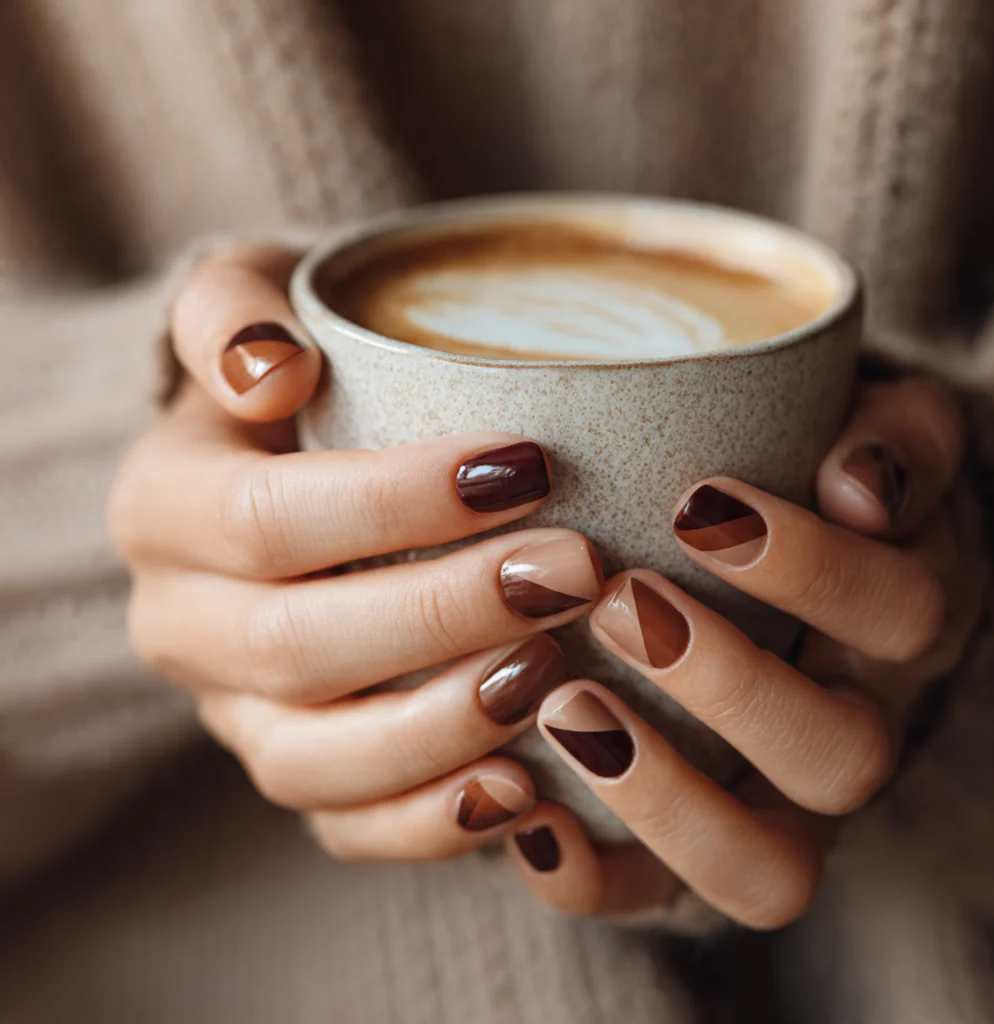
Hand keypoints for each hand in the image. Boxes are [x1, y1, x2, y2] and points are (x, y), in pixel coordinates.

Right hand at [109, 248, 603, 860]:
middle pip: (296, 646)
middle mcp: (182, 623)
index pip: (268, 518)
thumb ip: (234, 310)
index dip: (394, 502)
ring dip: (441, 727)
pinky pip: (344, 826)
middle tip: (571, 571)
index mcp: (164, 508)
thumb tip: (272, 369)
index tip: (524, 465)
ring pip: (313, 760)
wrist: (289, 464)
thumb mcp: (248, 300)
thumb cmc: (299, 375)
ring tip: (553, 674)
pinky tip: (525, 791)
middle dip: (443, 615)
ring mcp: (234, 712)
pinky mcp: (295, 765)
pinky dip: (429, 823)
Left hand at [506, 377, 982, 929]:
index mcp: (900, 623)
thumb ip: (893, 439)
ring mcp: (775, 808)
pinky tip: (524, 818)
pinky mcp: (690, 855)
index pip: (902, 614)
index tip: (698, 506)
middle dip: (729, 683)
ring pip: (766, 866)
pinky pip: (656, 902)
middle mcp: (851, 730)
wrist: (774, 575)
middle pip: (842, 757)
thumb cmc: (805, 486)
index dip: (813, 570)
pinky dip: (592, 877)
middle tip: (619, 605)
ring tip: (565, 708)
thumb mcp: (873, 433)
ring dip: (663, 796)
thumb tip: (859, 482)